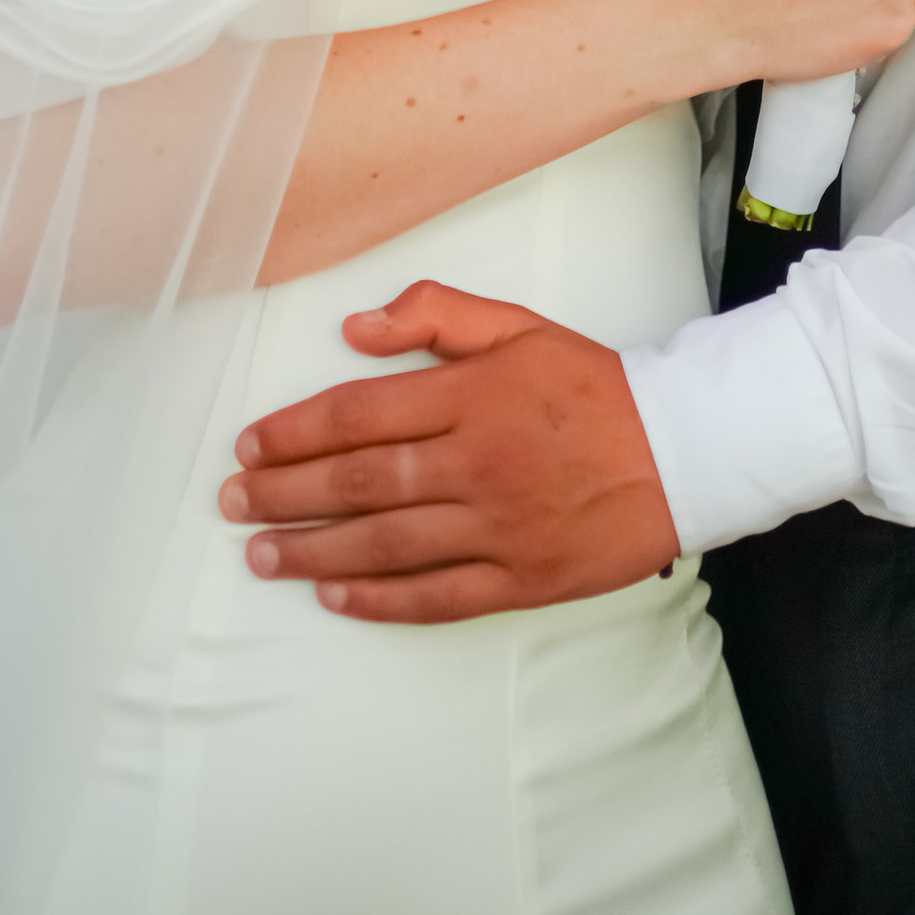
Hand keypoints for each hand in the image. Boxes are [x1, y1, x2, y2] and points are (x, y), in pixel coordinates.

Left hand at [219, 280, 676, 619]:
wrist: (682, 451)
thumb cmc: (593, 386)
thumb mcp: (518, 326)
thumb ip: (436, 314)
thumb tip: (355, 328)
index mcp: (471, 396)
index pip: (359, 414)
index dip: (294, 431)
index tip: (249, 443)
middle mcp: (475, 463)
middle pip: (359, 482)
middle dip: (283, 493)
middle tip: (232, 501)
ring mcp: (496, 528)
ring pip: (385, 544)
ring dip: (312, 551)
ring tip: (260, 553)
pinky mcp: (520, 580)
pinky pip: (435, 597)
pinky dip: (379, 600)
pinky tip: (334, 595)